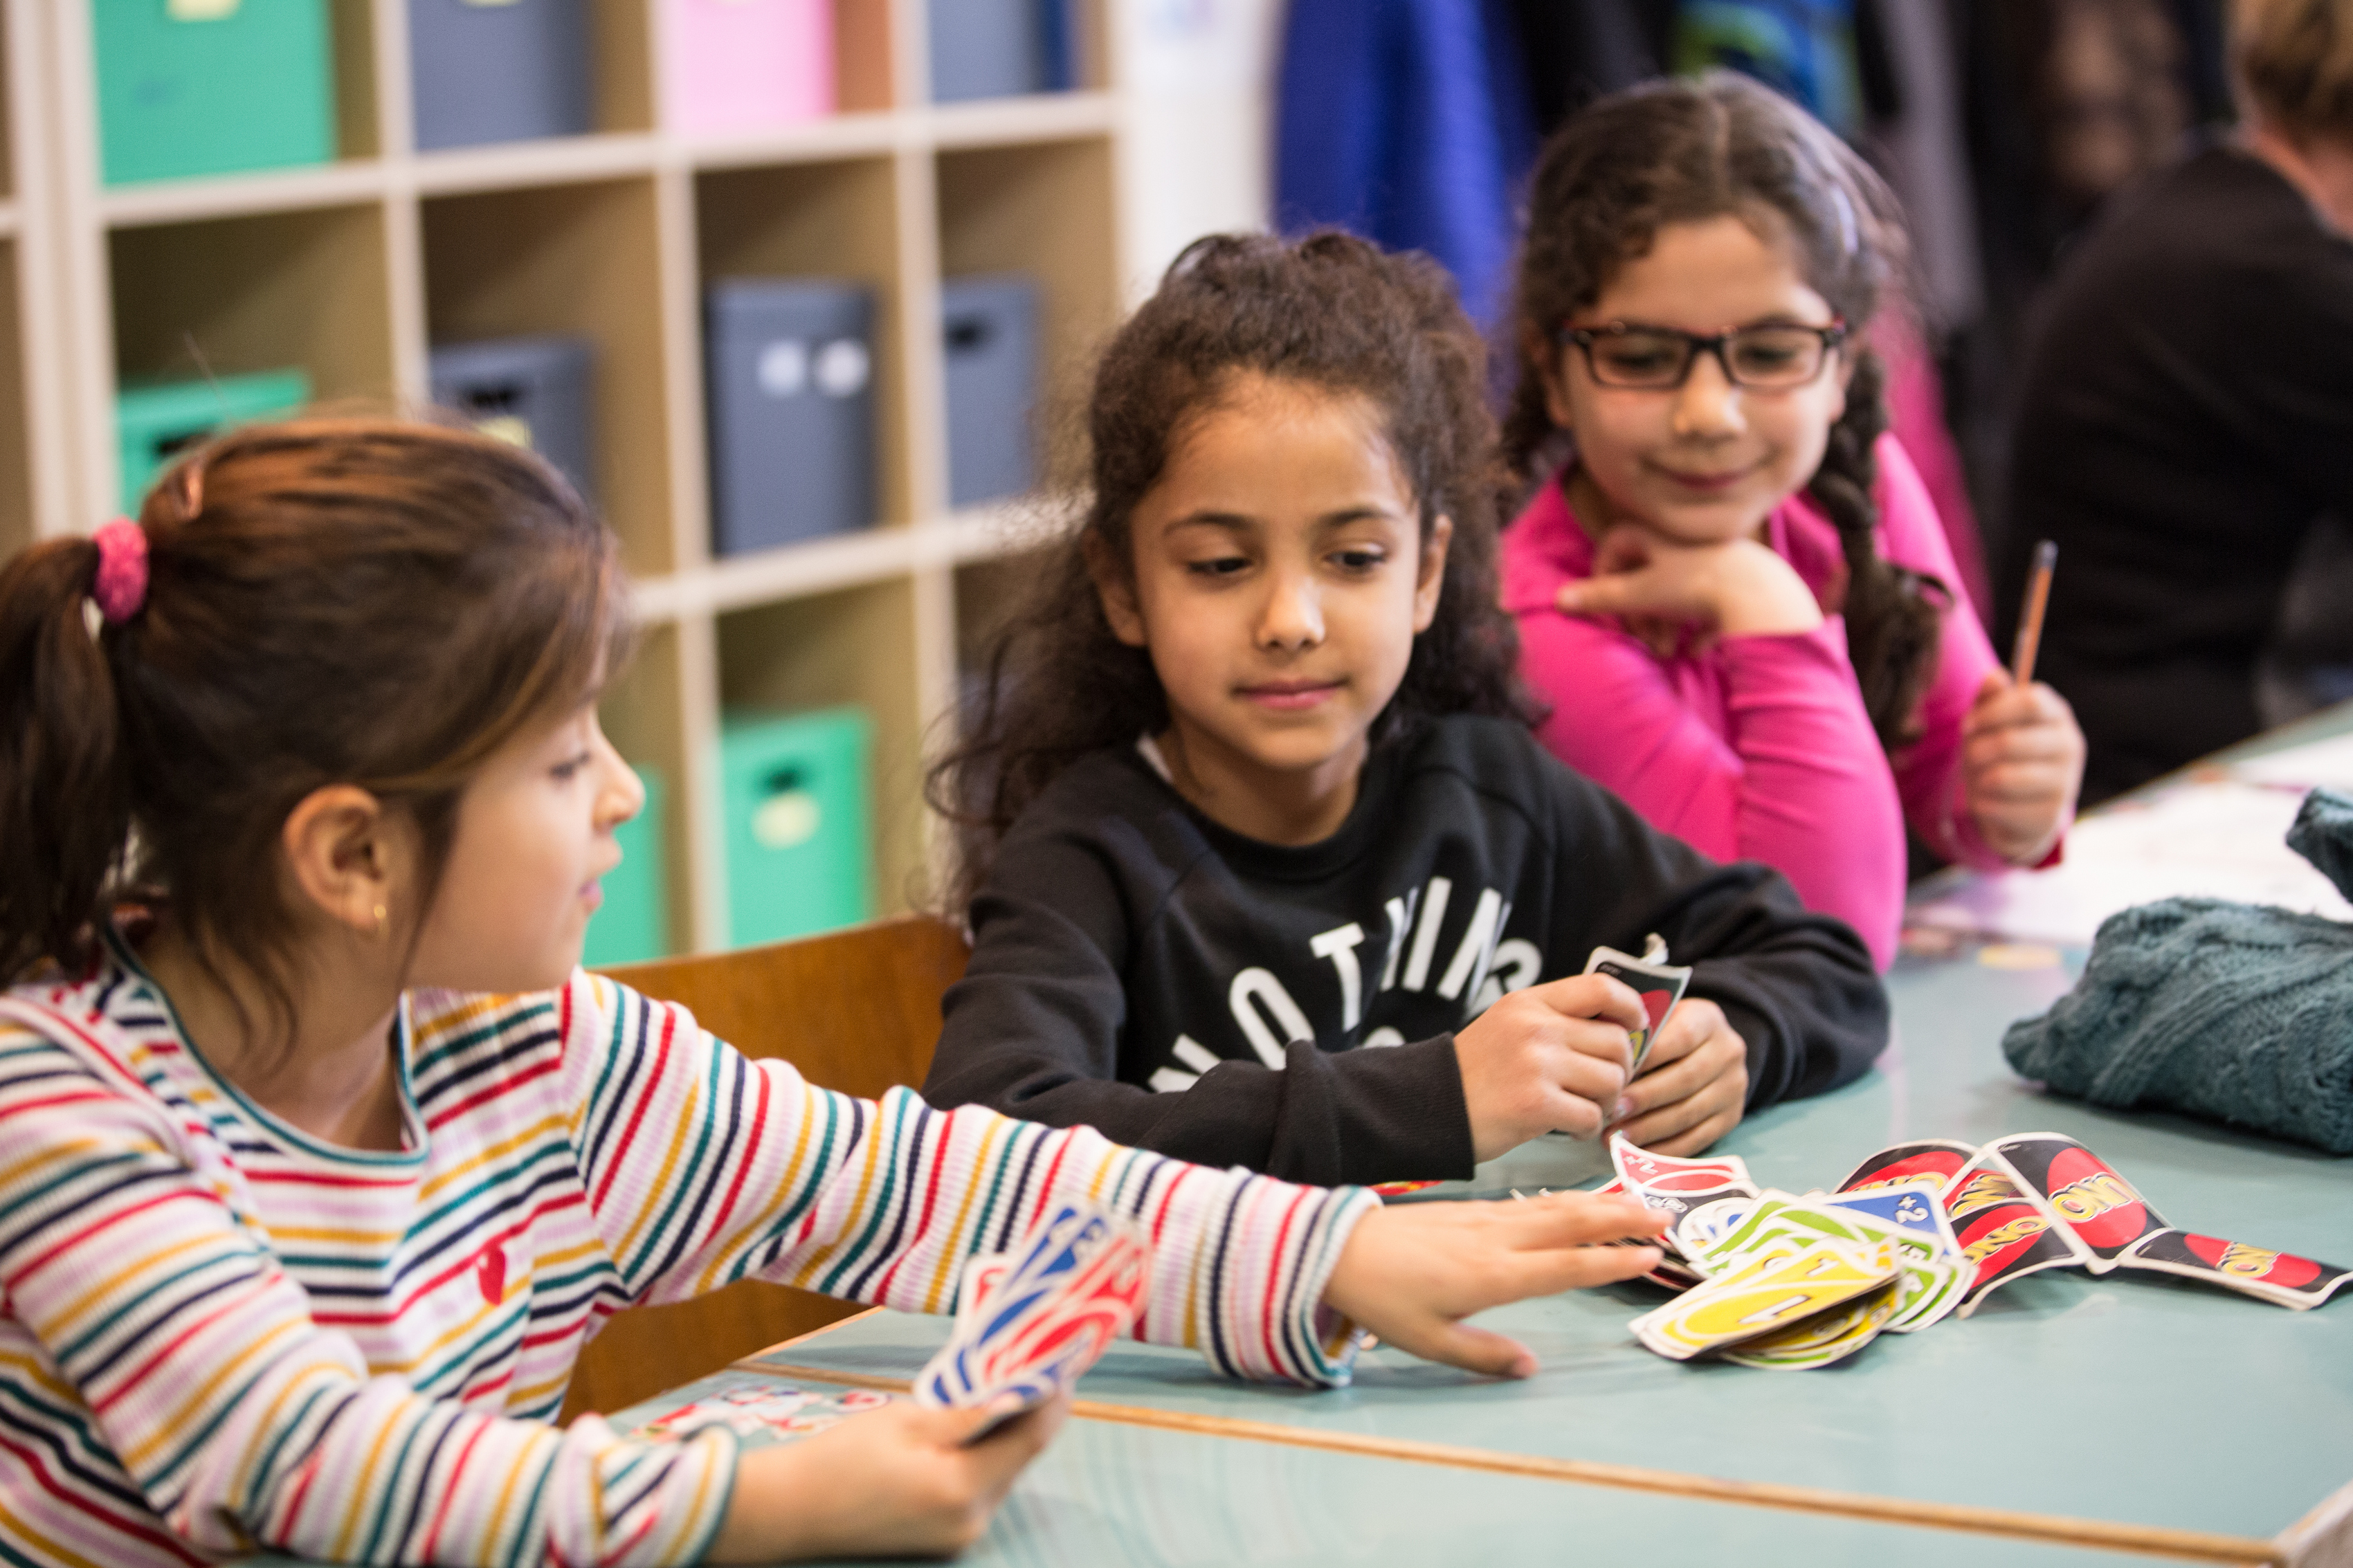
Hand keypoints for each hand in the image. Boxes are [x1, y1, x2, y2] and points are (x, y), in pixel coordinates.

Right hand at [708, 1393, 1069, 1561]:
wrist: (792, 1510)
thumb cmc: (841, 1456)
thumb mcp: (906, 1419)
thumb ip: (969, 1412)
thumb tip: (1021, 1393)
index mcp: (960, 1487)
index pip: (1032, 1437)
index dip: (1052, 1396)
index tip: (1060, 1360)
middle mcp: (970, 1520)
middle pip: (1021, 1457)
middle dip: (1030, 1411)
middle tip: (1032, 1364)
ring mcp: (960, 1535)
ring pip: (1003, 1472)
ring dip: (1007, 1433)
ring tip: (1002, 1387)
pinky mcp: (948, 1538)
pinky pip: (981, 1489)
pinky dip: (983, 1457)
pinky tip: (974, 1427)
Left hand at [1324, 1192, 1668, 1376]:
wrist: (1336, 1249)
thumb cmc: (1383, 1300)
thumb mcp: (1429, 1341)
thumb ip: (1483, 1355)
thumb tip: (1532, 1368)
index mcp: (1492, 1276)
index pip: (1566, 1267)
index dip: (1611, 1261)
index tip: (1651, 1257)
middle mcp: (1497, 1241)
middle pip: (1571, 1225)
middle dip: (1621, 1219)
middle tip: (1668, 1217)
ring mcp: (1485, 1220)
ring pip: (1554, 1208)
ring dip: (1601, 1203)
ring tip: (1641, 1201)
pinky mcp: (1472, 1210)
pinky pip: (1531, 1203)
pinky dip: (1565, 1199)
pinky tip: (1581, 1200)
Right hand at [1455, 974, 1645, 1159]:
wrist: (1429, 1105)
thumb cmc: (1477, 1071)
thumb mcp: (1510, 1025)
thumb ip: (1558, 1020)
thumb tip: (1624, 1031)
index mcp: (1530, 1003)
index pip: (1601, 988)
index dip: (1631, 1007)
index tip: (1636, 1025)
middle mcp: (1536, 1027)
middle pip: (1617, 1042)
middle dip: (1621, 1070)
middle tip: (1601, 1086)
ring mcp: (1536, 1065)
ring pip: (1611, 1082)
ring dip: (1605, 1103)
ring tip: (1581, 1108)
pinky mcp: (1536, 1104)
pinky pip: (1592, 1117)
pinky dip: (1587, 1129)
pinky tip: (1568, 1128)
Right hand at [1555, 525, 1823, 658]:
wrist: (1762, 596)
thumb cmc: (1696, 585)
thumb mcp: (1641, 593)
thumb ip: (1601, 597)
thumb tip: (1558, 598)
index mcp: (1657, 533)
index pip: (1615, 544)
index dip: (1604, 574)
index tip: (1607, 603)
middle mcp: (1682, 542)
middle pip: (1645, 573)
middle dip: (1637, 611)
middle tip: (1639, 637)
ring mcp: (1711, 560)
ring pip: (1673, 592)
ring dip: (1662, 624)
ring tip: (1665, 650)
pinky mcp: (1736, 582)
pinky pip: (1708, 604)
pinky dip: (1698, 627)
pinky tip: (1697, 647)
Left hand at [1605, 998, 1747, 1155]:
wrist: (1708, 1051)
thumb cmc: (1666, 1034)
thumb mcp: (1657, 1019)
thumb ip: (1638, 1033)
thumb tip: (1605, 1061)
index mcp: (1707, 1019)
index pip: (1680, 1037)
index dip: (1647, 1058)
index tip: (1614, 1074)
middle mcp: (1728, 1052)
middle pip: (1685, 1079)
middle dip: (1645, 1098)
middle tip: (1612, 1112)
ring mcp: (1733, 1088)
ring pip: (1690, 1112)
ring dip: (1650, 1128)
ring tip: (1618, 1136)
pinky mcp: (1731, 1118)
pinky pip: (1698, 1138)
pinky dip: (1666, 1148)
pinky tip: (1639, 1152)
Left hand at [1962, 672, 2083, 863]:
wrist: (2019, 808)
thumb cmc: (2002, 755)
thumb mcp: (1992, 723)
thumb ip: (1991, 699)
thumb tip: (1994, 676)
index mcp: (2057, 715)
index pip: (2031, 701)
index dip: (1991, 712)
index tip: (1967, 725)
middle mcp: (2070, 746)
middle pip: (2009, 740)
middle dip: (1977, 750)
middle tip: (1971, 756)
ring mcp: (2065, 783)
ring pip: (2001, 777)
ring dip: (1978, 779)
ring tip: (1981, 778)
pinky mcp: (2049, 816)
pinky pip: (1996, 807)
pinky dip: (1981, 805)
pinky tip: (1990, 802)